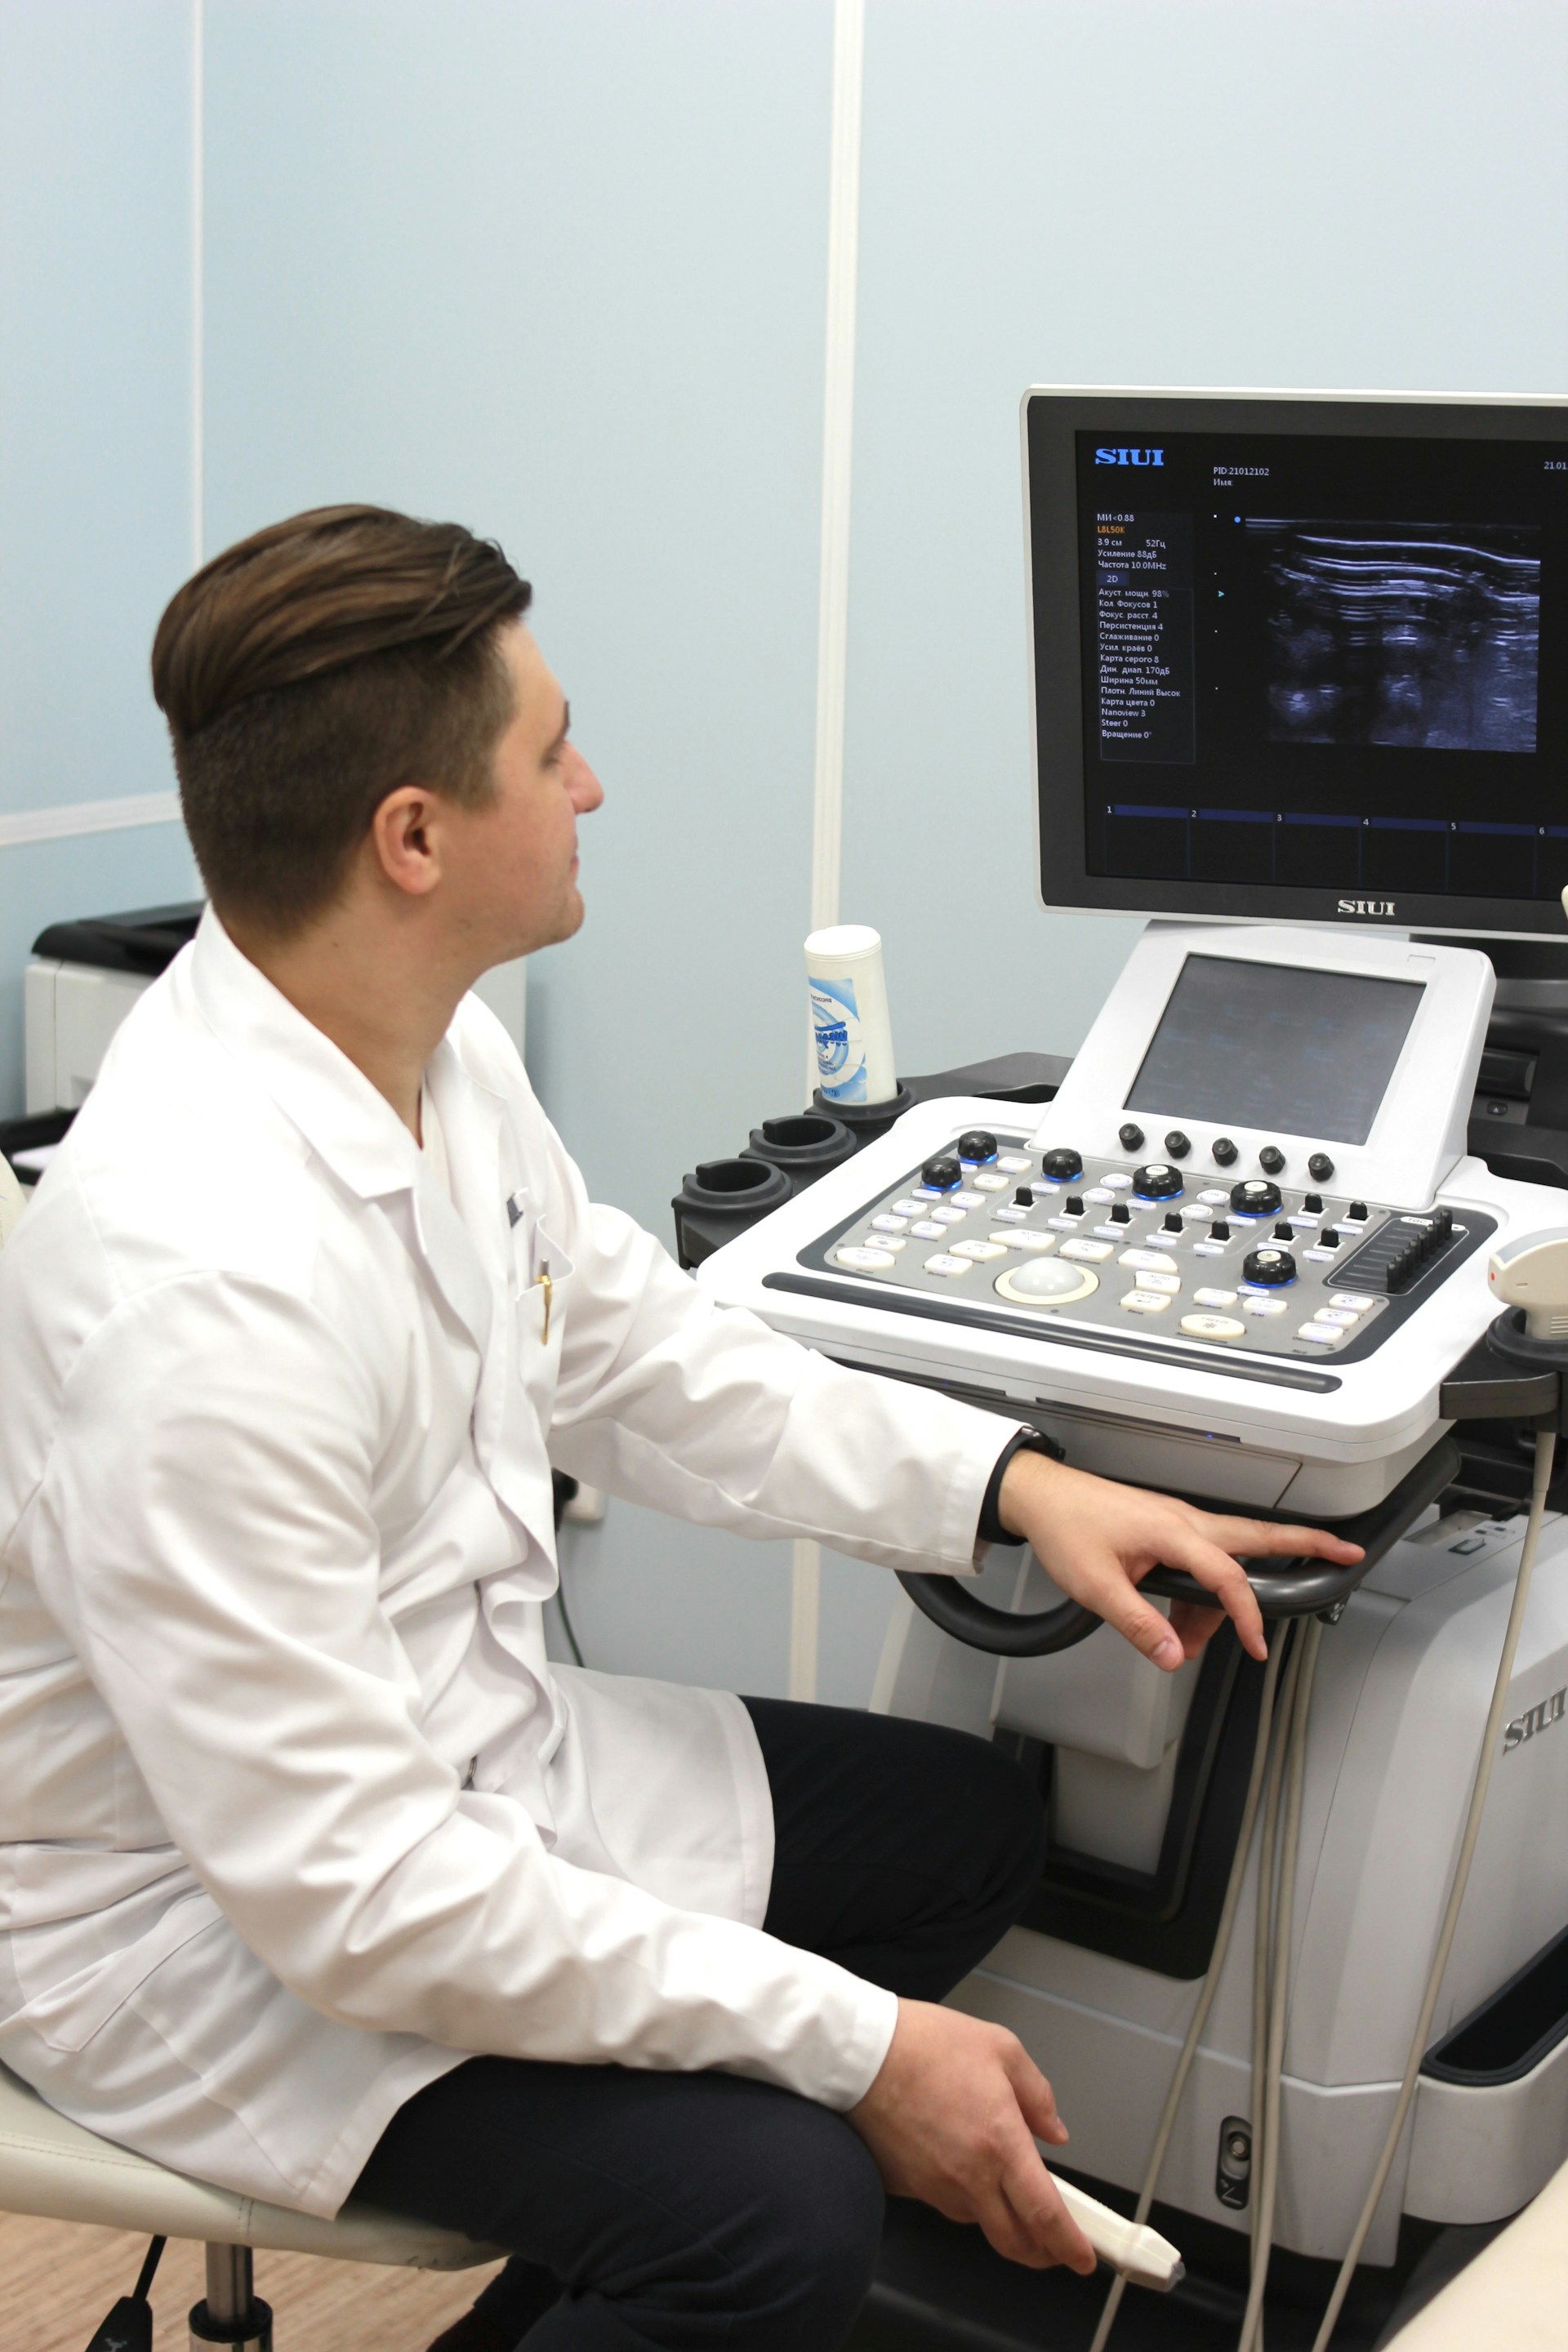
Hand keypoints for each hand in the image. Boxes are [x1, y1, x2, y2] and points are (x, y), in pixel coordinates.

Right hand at [847, 1999, 1096, 2272]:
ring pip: (977, 2220)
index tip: (1082, 2257)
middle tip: (1054, 2244)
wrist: (859, 2051)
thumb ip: (1037, 2094)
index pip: (1045, 2216)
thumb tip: (1054, 2130)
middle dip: (1041, 2253)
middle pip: (1014, 2242)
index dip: (1069, 2246)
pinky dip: (958, 2191)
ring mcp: (933, 2187)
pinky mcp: (906, 2187)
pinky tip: (952, 2156)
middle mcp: (968, 2177)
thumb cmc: (924, 2044)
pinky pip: (941, 2201)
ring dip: (997, 2214)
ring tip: (997, 2178)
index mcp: (1000, 2142)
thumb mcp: (1000, 2048)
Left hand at [996, 1451, 1361, 1668]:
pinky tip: (1180, 1623)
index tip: (1254, 1646)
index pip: (1228, 1578)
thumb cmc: (1065, 1528)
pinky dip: (1203, 1594)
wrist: (1041, 1496)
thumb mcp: (1095, 1586)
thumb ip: (1137, 1624)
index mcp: (1173, 1532)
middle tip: (1348, 1552)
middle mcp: (1185, 1521)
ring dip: (1225, 1602)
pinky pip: (1203, 1562)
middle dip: (1308, 1543)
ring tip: (1197, 1642)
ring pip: (1228, 1559)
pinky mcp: (1168, 1528)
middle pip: (1260, 1535)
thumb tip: (1171, 1654)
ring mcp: (1179, 1522)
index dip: (1246, 1617)